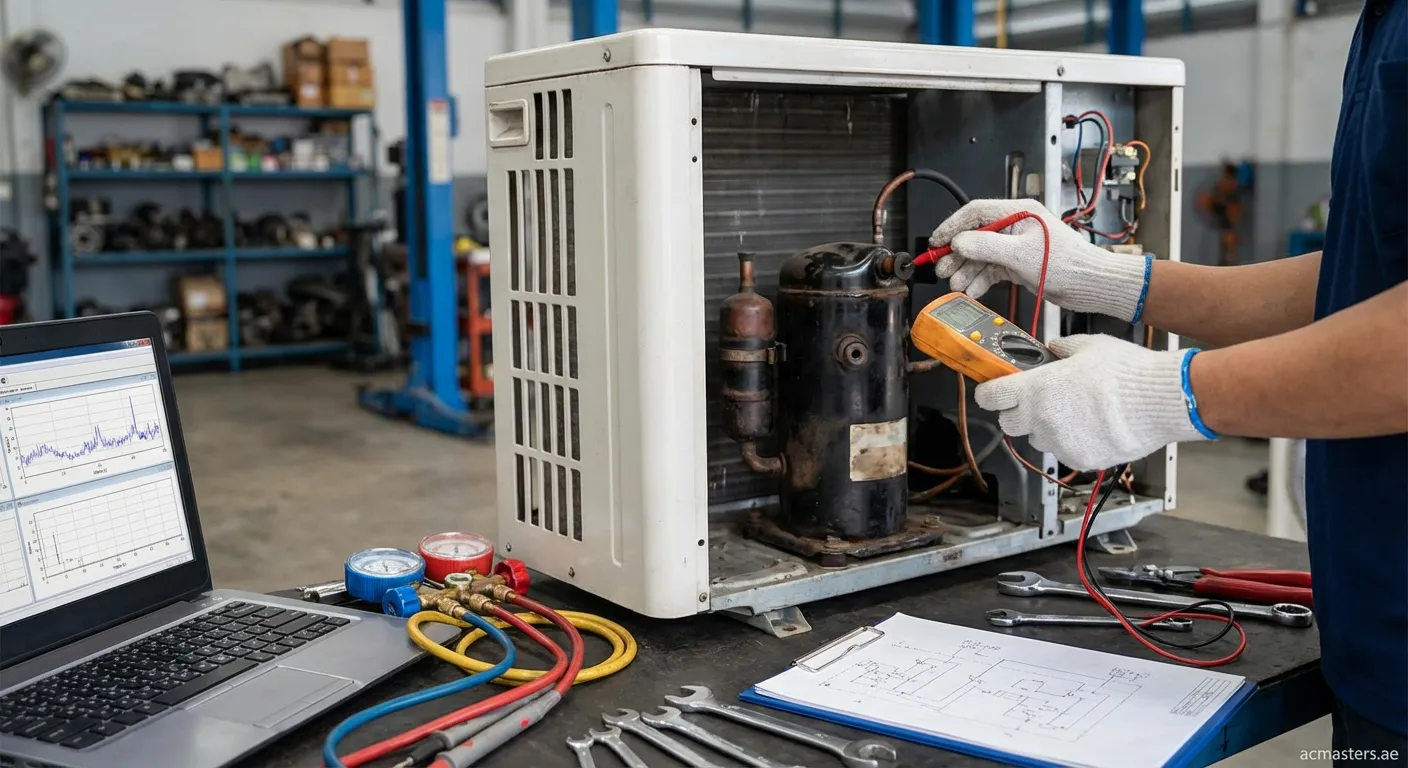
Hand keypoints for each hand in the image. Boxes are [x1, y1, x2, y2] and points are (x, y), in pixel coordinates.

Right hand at [929, 199, 1151, 321]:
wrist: (1089, 284)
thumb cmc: (1067, 264)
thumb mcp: (1020, 254)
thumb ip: (986, 246)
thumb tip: (959, 241)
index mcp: (1018, 212)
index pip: (976, 212)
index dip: (953, 226)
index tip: (937, 241)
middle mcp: (1015, 226)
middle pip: (975, 236)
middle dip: (957, 254)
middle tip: (942, 269)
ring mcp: (1015, 246)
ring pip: (981, 255)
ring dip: (966, 270)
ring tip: (956, 284)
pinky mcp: (1018, 263)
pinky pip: (991, 269)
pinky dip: (980, 280)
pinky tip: (972, 290)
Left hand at [973, 334, 1212, 469]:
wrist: (1159, 400)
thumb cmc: (1125, 371)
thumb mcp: (1088, 346)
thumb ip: (1061, 348)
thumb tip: (1052, 349)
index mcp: (1035, 389)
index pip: (990, 397)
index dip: (989, 393)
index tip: (992, 391)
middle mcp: (1041, 419)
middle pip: (1009, 422)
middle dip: (1018, 411)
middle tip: (1037, 400)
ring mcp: (1059, 442)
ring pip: (1038, 438)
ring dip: (1046, 427)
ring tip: (1074, 412)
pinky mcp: (1079, 459)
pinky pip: (1064, 451)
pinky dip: (1071, 442)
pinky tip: (1092, 426)